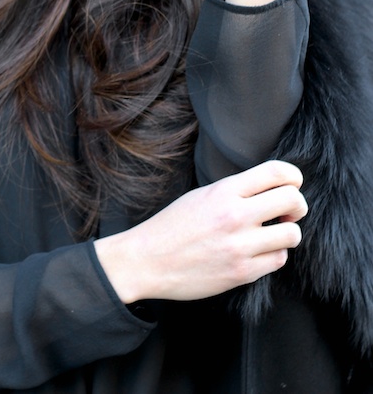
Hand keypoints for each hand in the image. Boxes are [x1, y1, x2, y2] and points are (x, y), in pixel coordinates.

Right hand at [94, 160, 306, 303]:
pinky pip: (279, 260)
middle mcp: (236, 216)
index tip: (292, 183)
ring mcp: (240, 246)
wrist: (148, 260)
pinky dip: (274, 255)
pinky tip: (258, 252)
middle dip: (297, 205)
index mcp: (224, 191)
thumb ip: (235, 191)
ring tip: (271, 234)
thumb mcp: (202, 195)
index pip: (276, 172)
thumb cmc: (173, 226)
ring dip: (287, 233)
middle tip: (287, 211)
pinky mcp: (242, 273)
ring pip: (292, 234)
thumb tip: (270, 189)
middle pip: (293, 200)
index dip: (293, 176)